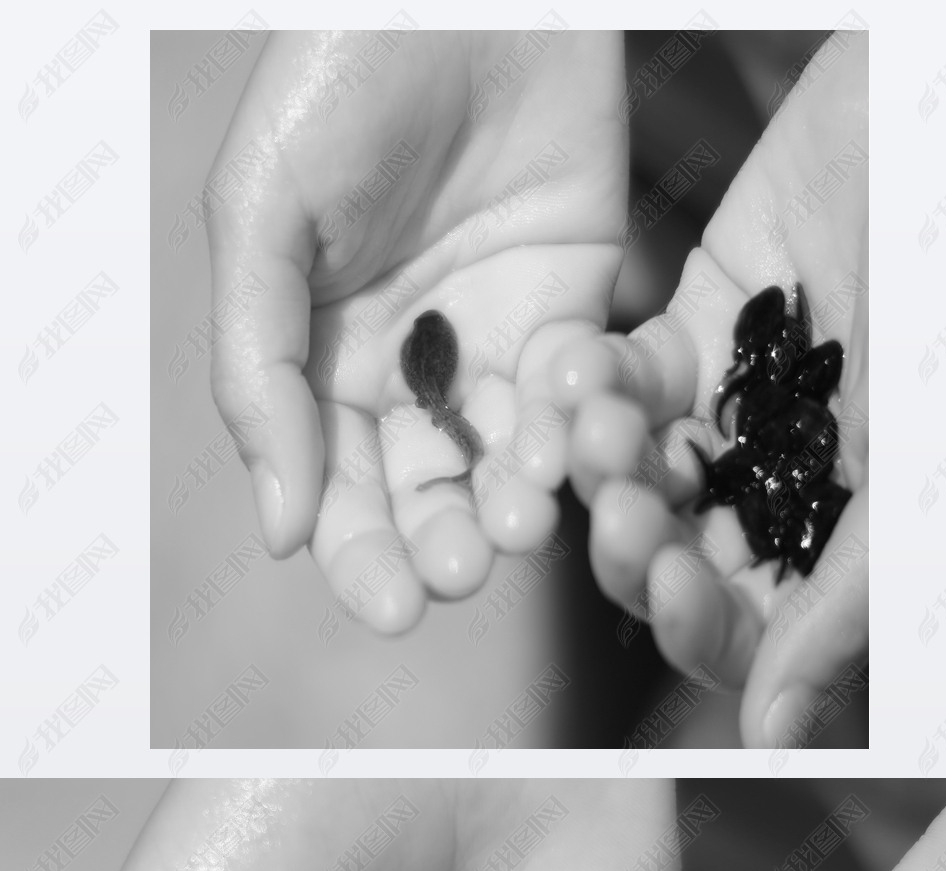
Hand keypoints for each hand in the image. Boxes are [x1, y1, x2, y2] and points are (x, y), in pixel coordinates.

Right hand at [207, 31, 626, 631]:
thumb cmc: (338, 81)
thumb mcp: (262, 220)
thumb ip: (260, 375)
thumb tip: (281, 532)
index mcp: (321, 364)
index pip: (338, 494)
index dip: (362, 557)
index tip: (392, 605)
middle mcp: (407, 371)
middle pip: (426, 498)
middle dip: (444, 545)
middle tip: (463, 566)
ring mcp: (493, 346)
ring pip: (508, 463)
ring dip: (515, 501)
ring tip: (519, 510)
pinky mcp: (573, 310)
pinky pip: (577, 398)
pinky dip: (577, 428)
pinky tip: (571, 434)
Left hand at [552, 31, 866, 746]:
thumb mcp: (925, 460)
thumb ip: (847, 598)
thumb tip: (773, 737)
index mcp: (858, 531)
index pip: (754, 624)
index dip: (699, 622)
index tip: (669, 585)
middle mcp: (796, 482)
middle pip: (679, 558)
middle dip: (639, 541)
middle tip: (620, 505)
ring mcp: (746, 404)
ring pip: (642, 475)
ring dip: (608, 463)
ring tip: (599, 421)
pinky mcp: (705, 320)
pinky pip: (630, 377)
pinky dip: (601, 381)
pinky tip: (591, 370)